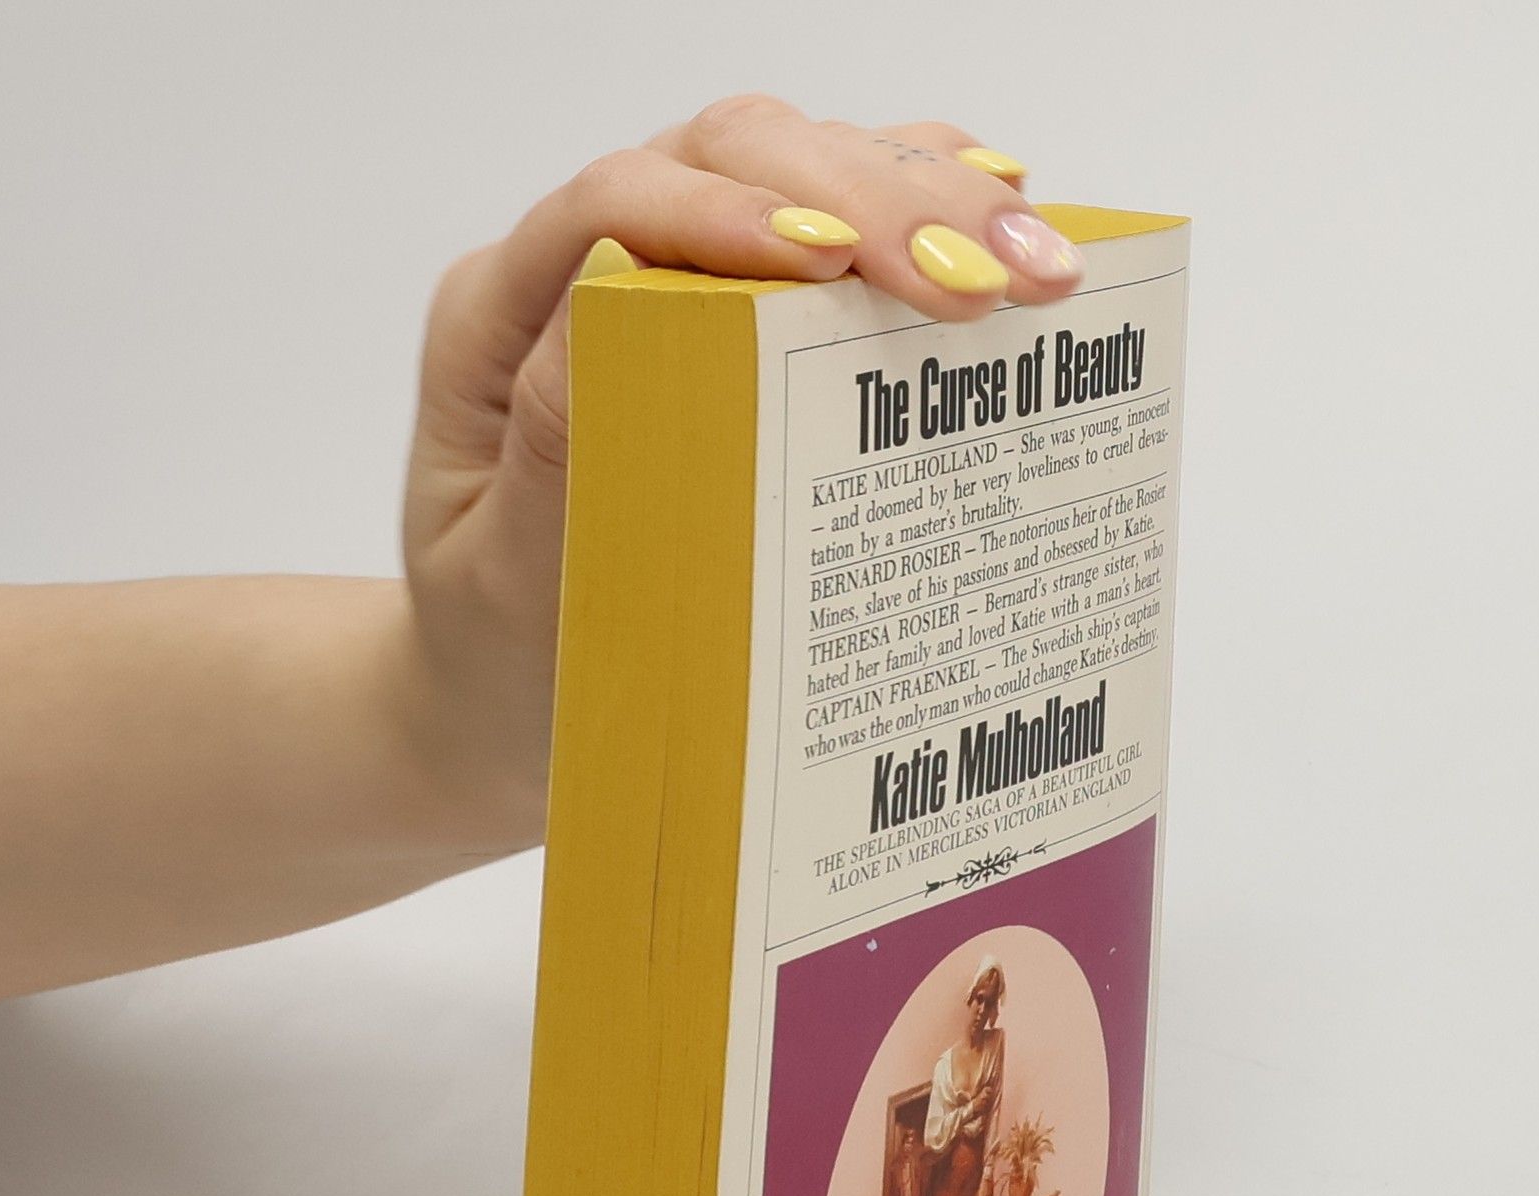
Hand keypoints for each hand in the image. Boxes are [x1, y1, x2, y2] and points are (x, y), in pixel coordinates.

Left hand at [397, 97, 1084, 845]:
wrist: (506, 696)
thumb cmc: (500, 648)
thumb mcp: (502, 577)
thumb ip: (549, 445)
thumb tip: (631, 301)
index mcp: (499, 318)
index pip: (615, 207)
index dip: (730, 212)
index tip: (833, 264)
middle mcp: (583, 270)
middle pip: (732, 157)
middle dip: (871, 194)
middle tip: (989, 274)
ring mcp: (671, 276)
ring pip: (801, 169)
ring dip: (925, 196)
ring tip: (1038, 268)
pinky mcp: (740, 307)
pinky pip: (837, 227)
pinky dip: (922, 211)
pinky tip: (1004, 228)